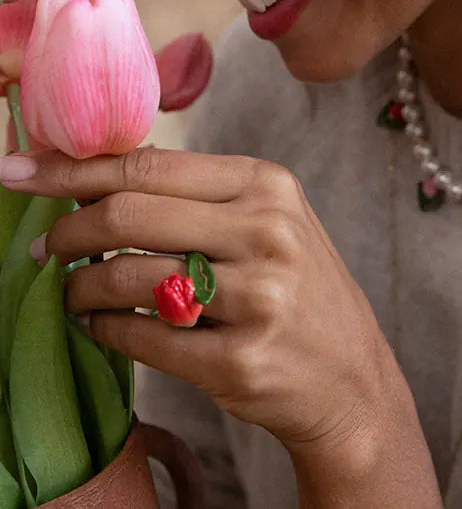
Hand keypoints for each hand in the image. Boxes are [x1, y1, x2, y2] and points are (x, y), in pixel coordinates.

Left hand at [0, 148, 401, 454]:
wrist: (349, 376)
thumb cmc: (297, 286)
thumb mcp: (267, 219)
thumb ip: (196, 194)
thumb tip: (102, 172)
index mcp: (266, 184)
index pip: (149, 164)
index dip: (75, 169)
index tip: (23, 171)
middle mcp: (267, 231)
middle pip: (130, 215)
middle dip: (70, 230)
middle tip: (47, 246)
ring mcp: (258, 298)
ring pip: (129, 278)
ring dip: (81, 286)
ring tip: (71, 291)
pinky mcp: (240, 360)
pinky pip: (143, 338)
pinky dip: (104, 329)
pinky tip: (97, 325)